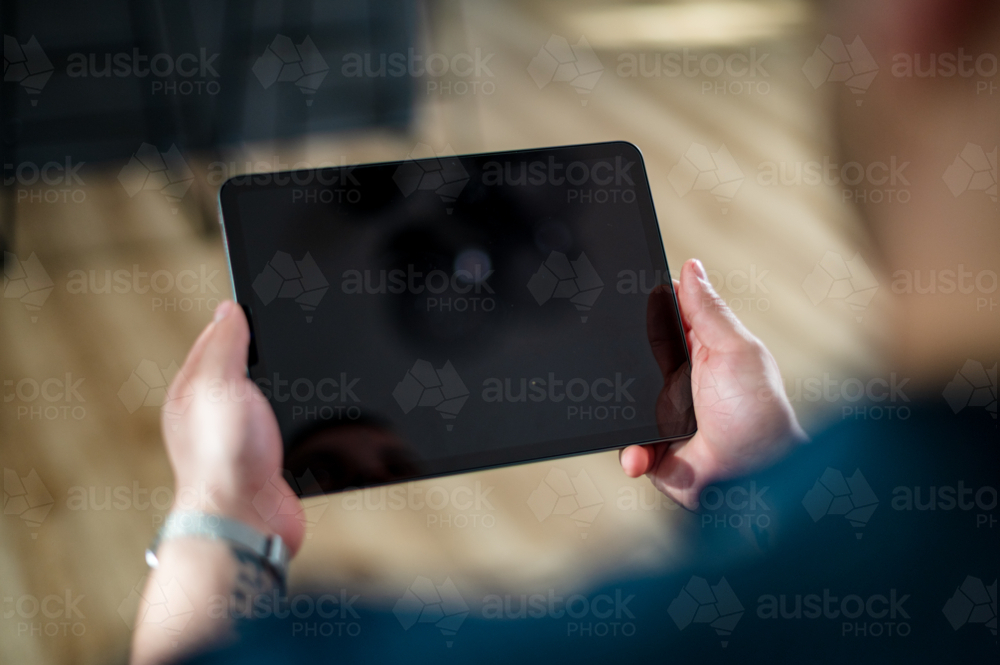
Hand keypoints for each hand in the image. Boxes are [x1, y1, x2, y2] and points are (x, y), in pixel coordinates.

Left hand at [162, 301, 304, 554]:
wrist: (246, 521)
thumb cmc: (223, 458)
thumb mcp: (219, 385)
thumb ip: (225, 346)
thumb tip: (228, 310)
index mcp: (192, 392)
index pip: (214, 342)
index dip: (238, 322)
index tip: (264, 304)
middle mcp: (213, 415)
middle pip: (242, 369)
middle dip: (266, 353)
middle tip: (291, 334)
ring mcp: (241, 439)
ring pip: (268, 399)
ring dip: (287, 389)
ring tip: (306, 371)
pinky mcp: (269, 461)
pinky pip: (287, 428)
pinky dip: (300, 419)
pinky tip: (313, 414)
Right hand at [620, 259, 805, 509]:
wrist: (754, 480)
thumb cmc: (758, 414)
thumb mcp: (734, 350)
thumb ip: (708, 310)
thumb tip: (691, 266)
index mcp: (699, 351)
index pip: (662, 319)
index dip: (639, 307)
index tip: (614, 295)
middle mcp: (678, 381)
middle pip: (633, 359)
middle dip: (615, 363)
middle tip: (598, 360)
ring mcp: (662, 416)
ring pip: (622, 403)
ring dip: (621, 414)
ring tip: (636, 425)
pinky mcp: (653, 450)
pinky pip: (627, 445)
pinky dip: (631, 452)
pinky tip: (641, 455)